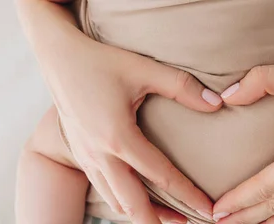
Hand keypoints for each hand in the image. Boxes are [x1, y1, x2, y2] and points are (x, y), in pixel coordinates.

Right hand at [52, 40, 222, 222]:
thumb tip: (216, 103)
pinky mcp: (81, 155)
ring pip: (116, 202)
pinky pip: (103, 190)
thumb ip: (182, 87)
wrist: (57, 57)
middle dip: (159, 222)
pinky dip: (122, 202)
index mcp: (119, 138)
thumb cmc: (100, 61)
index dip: (189, 195)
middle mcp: (101, 155)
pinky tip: (136, 197)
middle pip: (133, 206)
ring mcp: (88, 158)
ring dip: (140, 214)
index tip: (208, 210)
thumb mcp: (143, 69)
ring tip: (166, 217)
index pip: (161, 177)